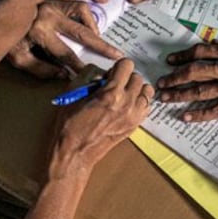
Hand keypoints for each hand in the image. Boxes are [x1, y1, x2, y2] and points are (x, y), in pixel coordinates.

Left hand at [5, 0, 122, 78]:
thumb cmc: (5, 36)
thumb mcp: (17, 58)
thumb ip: (41, 69)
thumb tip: (64, 75)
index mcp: (40, 31)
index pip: (66, 53)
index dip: (79, 65)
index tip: (91, 74)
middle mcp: (50, 14)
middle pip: (82, 32)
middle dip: (101, 45)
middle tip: (116, 54)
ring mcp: (52, 1)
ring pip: (81, 9)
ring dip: (92, 23)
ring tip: (98, 36)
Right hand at [48, 58, 153, 179]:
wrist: (75, 153)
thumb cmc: (70, 125)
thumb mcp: (73, 94)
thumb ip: (89, 77)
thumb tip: (100, 72)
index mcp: (111, 93)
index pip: (127, 65)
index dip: (117, 67)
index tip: (110, 73)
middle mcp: (127, 103)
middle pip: (138, 78)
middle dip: (126, 77)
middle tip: (114, 84)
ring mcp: (134, 116)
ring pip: (147, 91)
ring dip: (136, 89)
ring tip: (124, 94)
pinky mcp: (135, 125)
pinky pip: (147, 106)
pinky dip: (139, 102)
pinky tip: (127, 106)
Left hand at [156, 43, 217, 121]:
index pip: (202, 52)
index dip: (183, 56)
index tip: (171, 60)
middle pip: (195, 72)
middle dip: (175, 76)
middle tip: (160, 81)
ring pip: (200, 90)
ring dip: (179, 94)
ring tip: (164, 97)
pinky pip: (215, 110)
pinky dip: (198, 114)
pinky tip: (185, 117)